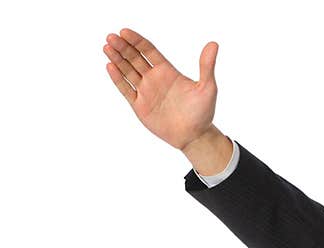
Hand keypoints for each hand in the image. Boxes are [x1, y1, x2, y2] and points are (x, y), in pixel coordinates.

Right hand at [103, 28, 218, 150]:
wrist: (195, 137)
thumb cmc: (203, 113)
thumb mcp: (207, 87)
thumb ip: (207, 66)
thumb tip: (214, 44)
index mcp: (168, 71)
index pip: (149, 51)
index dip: (136, 41)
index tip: (124, 31)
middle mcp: (155, 79)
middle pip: (135, 58)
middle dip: (123, 47)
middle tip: (111, 36)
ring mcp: (146, 92)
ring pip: (128, 71)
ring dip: (117, 59)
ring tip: (107, 47)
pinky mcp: (140, 106)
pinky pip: (126, 90)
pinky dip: (118, 79)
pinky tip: (110, 66)